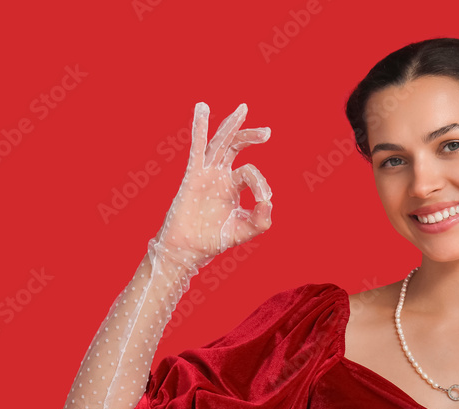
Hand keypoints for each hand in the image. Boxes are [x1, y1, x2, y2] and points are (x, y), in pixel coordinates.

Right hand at [153, 102, 272, 269]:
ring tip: (243, 109)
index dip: (261, 184)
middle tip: (267, 132)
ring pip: (219, 143)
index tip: (264, 200)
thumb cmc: (214, 239)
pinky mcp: (193, 176)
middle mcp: (219, 175)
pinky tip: (202, 110)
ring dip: (231, 126)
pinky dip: (200, 129)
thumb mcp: (244, 230)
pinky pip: (197, 149)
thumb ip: (261, 220)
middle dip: (250, 136)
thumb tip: (268, 202)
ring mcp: (206, 174)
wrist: (190, 249)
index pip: (250, 173)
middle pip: (234, 147)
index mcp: (231, 185)